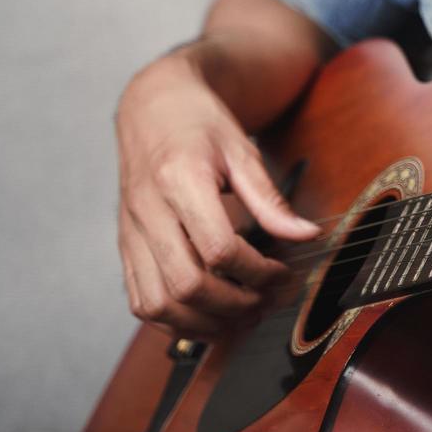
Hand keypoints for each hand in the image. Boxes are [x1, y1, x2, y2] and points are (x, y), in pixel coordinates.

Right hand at [115, 48, 319, 338]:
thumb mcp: (242, 150)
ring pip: (157, 302)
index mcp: (179, 181)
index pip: (217, 249)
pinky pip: (140, 300)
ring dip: (203, 322)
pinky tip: (206, 315)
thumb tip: (306, 235)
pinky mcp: (125, 246)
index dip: (256, 272)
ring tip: (240, 314)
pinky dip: (173, 320)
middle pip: (186, 285)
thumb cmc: (199, 125)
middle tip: (265, 300)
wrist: (152, 109)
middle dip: (234, 304)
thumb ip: (270, 199)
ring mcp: (131, 233)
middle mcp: (147, 212)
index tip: (281, 272)